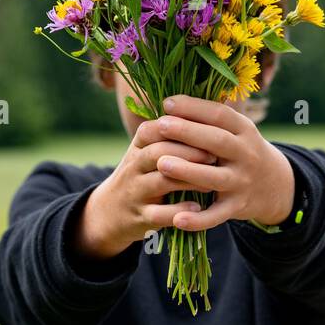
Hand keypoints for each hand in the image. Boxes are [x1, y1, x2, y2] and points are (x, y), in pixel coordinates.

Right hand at [72, 119, 218, 259]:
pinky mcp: (140, 216)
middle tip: (215, 156)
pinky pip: (159, 213)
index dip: (183, 128)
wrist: (109, 211)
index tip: (209, 129)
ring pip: (161, 181)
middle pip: (159, 152)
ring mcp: (136, 191)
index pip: (157, 128)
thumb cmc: (141, 174)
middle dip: (189, 152)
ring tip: (212, 181)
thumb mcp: (147, 149)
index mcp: (138, 145)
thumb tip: (210, 108)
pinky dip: (179, 210)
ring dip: (188, 180)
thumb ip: (172, 133)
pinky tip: (197, 207)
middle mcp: (134, 165)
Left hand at [151, 95, 295, 231]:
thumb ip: (210, 117)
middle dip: (188, 132)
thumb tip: (171, 100)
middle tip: (160, 125)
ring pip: (214, 177)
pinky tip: (177, 219)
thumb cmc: (240, 150)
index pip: (220, 115)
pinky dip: (198, 220)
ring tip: (161, 163)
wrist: (273, 185)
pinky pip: (216, 215)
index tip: (167, 103)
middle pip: (217, 142)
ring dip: (188, 171)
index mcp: (245, 130)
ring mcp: (242, 182)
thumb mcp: (236, 130)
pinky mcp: (237, 207)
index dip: (194, 107)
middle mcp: (247, 155)